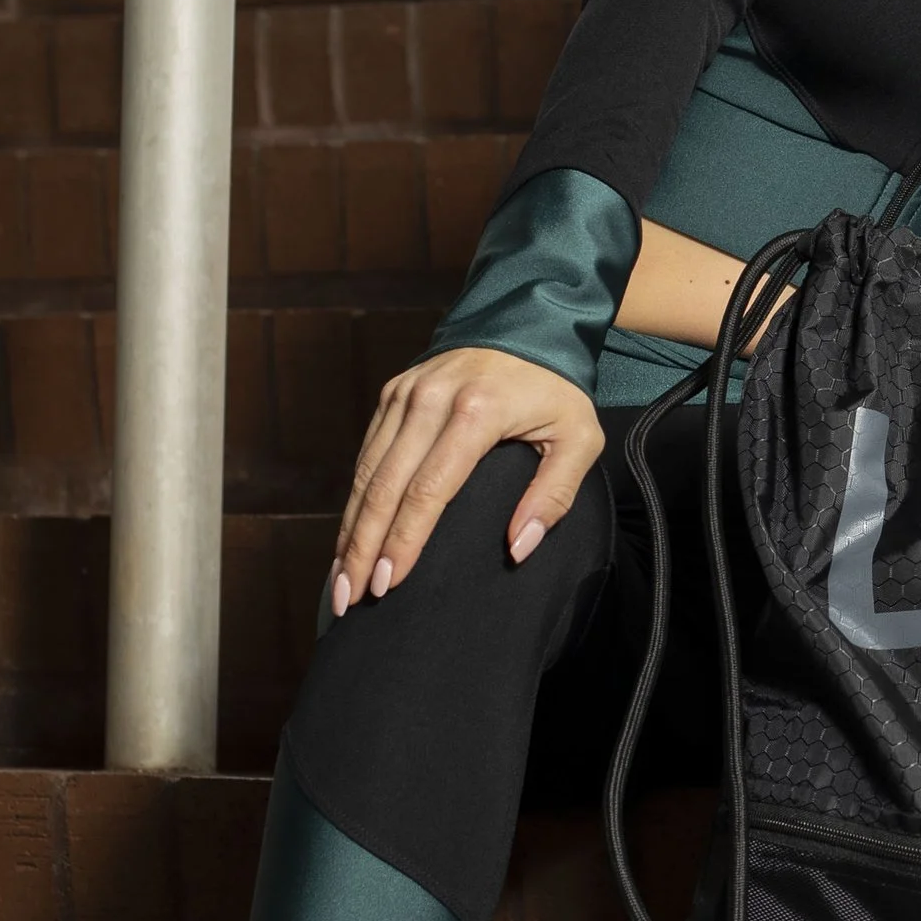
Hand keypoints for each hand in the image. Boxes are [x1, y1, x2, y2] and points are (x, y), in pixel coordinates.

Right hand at [330, 346, 602, 613]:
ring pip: (366, 473)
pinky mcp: (392, 393)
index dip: (404, 541)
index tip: (389, 584)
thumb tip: (519, 548)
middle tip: (348, 598)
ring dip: (349, 529)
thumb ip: (554, 495)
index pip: (428, 490)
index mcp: (475, 411)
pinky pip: (367, 454)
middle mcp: (430, 400)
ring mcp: (404, 394)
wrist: (527, 322)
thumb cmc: (556, 389)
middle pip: (385, 487)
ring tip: (341, 579)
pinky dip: (356, 499)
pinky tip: (350, 535)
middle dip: (361, 548)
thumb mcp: (579, 438)